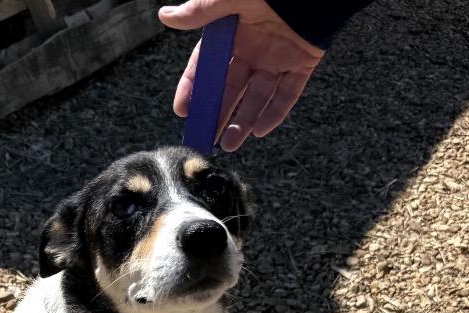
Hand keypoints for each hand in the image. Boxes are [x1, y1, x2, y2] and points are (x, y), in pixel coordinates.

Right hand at [159, 0, 324, 151]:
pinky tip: (260, 131)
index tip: (183, 111)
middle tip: (205, 138)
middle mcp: (253, 48)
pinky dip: (275, 113)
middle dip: (218, 114)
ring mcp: (277, 57)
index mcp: (233, 31)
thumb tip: (166, 15)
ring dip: (243, 122)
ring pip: (257, 97)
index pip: (208, 66)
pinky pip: (287, 94)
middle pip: (231, 88)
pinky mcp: (302, 63)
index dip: (194, 88)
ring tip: (229, 144)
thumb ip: (201, 11)